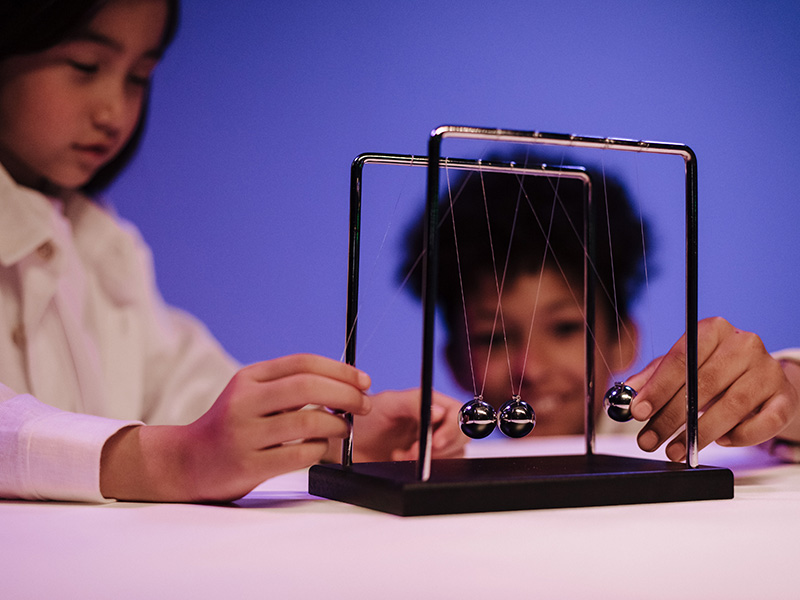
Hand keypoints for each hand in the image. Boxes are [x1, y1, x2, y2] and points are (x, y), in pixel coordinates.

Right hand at [101, 354, 371, 501]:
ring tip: (344, 428)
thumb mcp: (251, 395)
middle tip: (364, 405)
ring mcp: (244, 434)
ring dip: (337, 424)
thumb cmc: (231, 426)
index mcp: (248, 378)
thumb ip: (288, 386)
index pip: (302, 362)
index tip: (363, 381)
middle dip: (346, 394)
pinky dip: (320, 449)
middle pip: (308, 387)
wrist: (185, 462)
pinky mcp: (249, 465)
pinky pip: (300, 454)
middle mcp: (244, 402)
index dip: (340, 370)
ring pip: (307, 421)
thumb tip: (345, 383)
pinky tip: (320, 447)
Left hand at [352, 389, 467, 461]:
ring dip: (429, 460)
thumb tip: (440, 411)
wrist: (350, 443)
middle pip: (461, 436)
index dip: (452, 429)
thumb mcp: (388, 404)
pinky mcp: (429, 462)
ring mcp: (434, 444)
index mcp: (432, 403)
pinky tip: (402, 460)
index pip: (458, 413)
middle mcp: (437, 423)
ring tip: (401, 455)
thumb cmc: (367, 418)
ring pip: (453, 455)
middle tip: (413, 452)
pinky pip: (440, 469)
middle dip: (439, 448)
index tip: (436, 442)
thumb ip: (413, 403)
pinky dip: (423, 469)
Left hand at [627, 317, 799, 460]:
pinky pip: (762, 423)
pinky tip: (721, 441)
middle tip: (650, 439)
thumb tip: (627, 394)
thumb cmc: (713, 370)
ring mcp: (768, 371)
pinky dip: (739, 436)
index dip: (657, 388)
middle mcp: (744, 344)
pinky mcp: (785, 397)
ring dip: (699, 434)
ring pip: (731, 406)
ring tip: (675, 449)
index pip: (681, 359)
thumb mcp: (680, 367)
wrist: (760, 378)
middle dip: (670, 417)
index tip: (638, 411)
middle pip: (703, 384)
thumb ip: (653, 378)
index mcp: (714, 330)